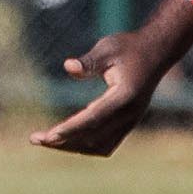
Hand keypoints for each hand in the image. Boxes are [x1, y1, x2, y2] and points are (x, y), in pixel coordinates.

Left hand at [30, 0, 192, 155]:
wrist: (157, 52)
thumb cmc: (129, 47)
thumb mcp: (108, 47)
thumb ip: (89, 61)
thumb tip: (68, 67)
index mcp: (125, 97)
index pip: (93, 118)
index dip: (70, 129)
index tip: (48, 136)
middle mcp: (129, 115)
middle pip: (93, 137)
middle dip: (63, 141)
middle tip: (35, 139)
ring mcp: (131, 122)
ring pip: (99, 146)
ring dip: (73, 147)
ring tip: (47, 141)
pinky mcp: (128, 124)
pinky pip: (106, 144)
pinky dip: (86, 146)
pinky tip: (67, 140)